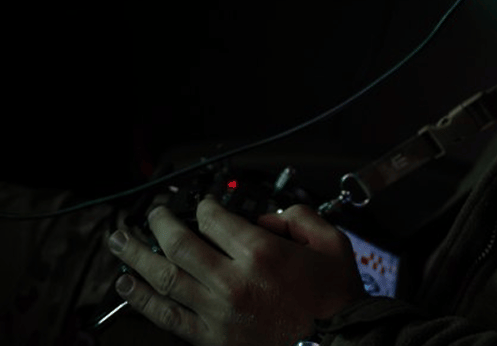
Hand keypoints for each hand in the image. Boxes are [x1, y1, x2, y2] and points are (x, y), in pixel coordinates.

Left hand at [108, 200, 364, 345]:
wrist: (335, 340)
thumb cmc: (332, 297)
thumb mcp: (332, 243)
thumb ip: (299, 218)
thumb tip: (269, 218)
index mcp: (262, 253)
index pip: (215, 219)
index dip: (203, 206)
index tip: (201, 205)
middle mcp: (233, 280)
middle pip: (180, 243)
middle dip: (160, 222)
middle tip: (152, 213)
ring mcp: (217, 310)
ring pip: (164, 277)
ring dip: (137, 256)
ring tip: (120, 241)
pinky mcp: (211, 336)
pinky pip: (166, 315)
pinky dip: (140, 299)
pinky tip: (124, 285)